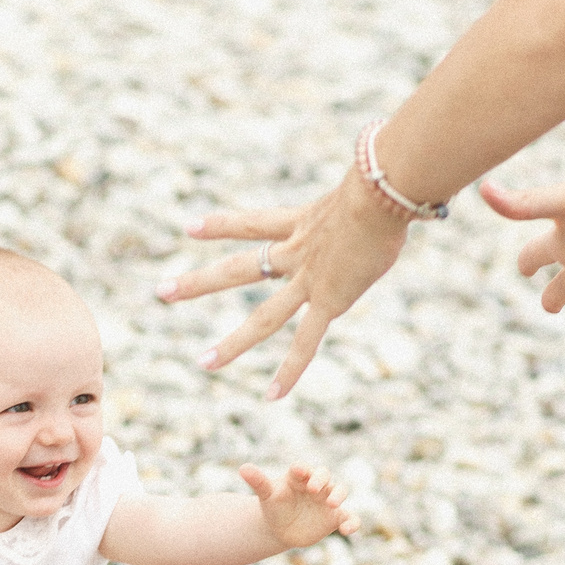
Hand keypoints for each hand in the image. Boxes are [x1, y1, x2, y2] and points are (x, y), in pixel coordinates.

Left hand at [154, 175, 408, 399]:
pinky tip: (271, 396)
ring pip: (263, 319)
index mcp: (303, 221)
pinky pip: (305, 343)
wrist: (382, 189)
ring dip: (231, 344)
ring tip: (201, 363)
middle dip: (199, 282)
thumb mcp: (373, 181)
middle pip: (238, 269)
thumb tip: (403, 168)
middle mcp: (298, 253)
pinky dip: (289, 372)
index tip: (190, 228)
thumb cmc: (390, 176)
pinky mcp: (331, 301)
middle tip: (161, 291)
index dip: (221, 226)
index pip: (251, 224)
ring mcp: (310, 280)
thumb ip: (373, 183)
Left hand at [241, 463, 358, 550]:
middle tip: (313, 489)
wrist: (282, 528)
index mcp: (299, 477)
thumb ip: (258, 481)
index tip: (299, 472)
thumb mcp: (267, 495)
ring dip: (339, 495)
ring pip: (340, 491)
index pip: (303, 469)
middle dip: (322, 480)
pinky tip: (347, 530)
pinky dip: (352, 522)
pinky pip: (349, 517)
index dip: (303, 470)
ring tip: (332, 503)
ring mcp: (327, 500)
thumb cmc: (274, 506)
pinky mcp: (335, 517)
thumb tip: (242, 468)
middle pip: (325, 476)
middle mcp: (316, 485)